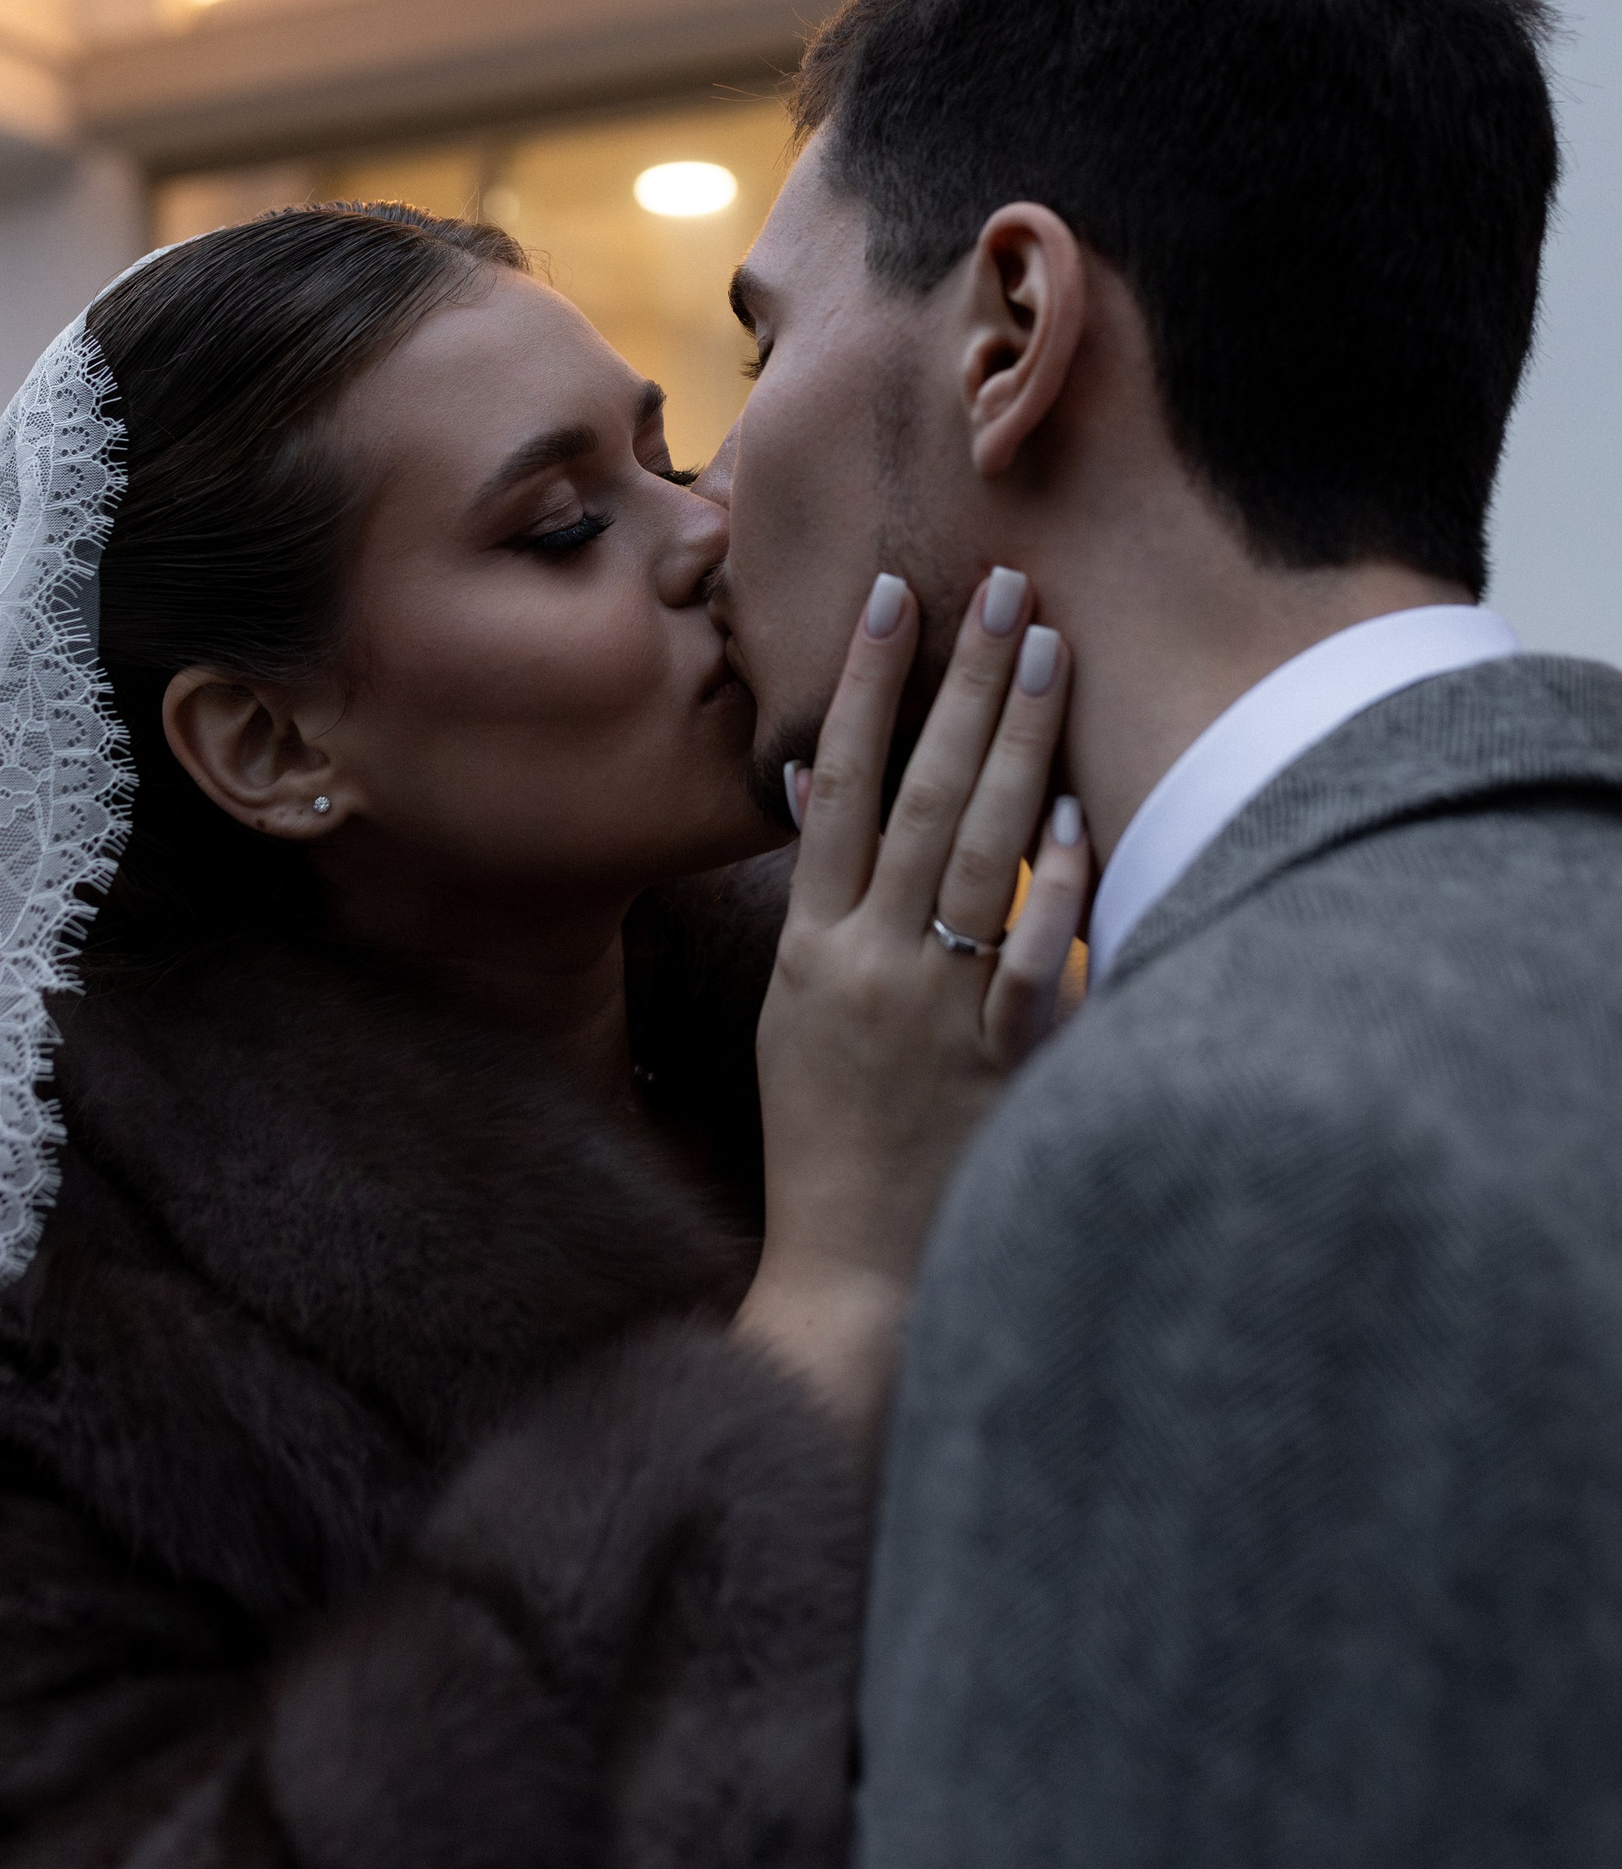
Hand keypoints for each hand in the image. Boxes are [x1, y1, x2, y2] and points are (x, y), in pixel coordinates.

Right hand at [735, 566, 1089, 1440]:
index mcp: (808, 946)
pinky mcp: (1000, 1063)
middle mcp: (865, 962)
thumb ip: (816, 904)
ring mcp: (932, 1010)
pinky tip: (1074, 811)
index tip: (891, 598)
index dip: (861, 686)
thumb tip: (811, 784)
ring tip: (1049, 652)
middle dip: (962, 685)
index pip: (831, 785)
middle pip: (915, 794)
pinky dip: (1052, 881)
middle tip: (1004, 589)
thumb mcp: (794, 1016)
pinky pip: (1030, 955)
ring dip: (1015, 744)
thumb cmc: (831, 1142)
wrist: (854, 1279)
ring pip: (975, 852)